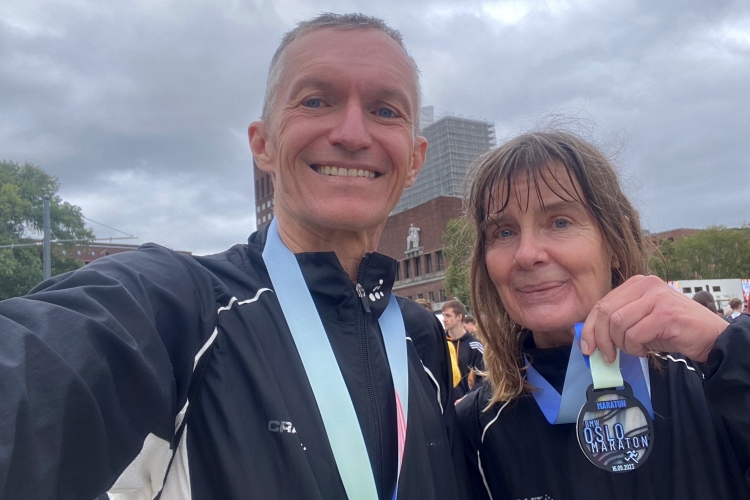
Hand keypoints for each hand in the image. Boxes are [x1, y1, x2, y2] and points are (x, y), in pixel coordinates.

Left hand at [580, 275, 728, 362]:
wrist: (710, 336)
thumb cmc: (672, 329)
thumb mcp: (640, 319)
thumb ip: (618, 321)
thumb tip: (589, 338)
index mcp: (636, 283)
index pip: (602, 303)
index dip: (589, 327)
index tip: (587, 347)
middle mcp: (645, 284)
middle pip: (606, 312)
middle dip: (601, 338)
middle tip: (606, 356)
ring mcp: (656, 297)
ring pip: (618, 324)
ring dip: (622, 344)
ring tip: (635, 349)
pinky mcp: (665, 314)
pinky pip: (634, 334)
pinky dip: (635, 348)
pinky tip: (646, 350)